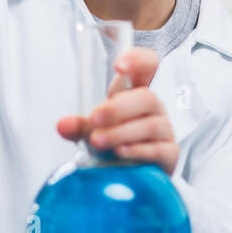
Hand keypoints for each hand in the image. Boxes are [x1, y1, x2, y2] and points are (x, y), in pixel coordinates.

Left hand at [56, 47, 178, 175]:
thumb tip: (62, 125)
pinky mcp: (169, 153)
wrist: (131, 172)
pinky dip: (138, 150)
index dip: (139, 60)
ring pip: (150, 125)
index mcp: (136, 92)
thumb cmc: (114, 142)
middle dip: (118, 108)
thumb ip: (79, 126)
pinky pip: (158, 149)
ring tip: (97, 141)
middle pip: (147, 97)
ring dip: (121, 132)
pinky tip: (120, 152)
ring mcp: (165, 130)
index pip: (149, 66)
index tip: (119, 66)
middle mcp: (154, 108)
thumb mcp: (93, 131)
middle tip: (94, 118)